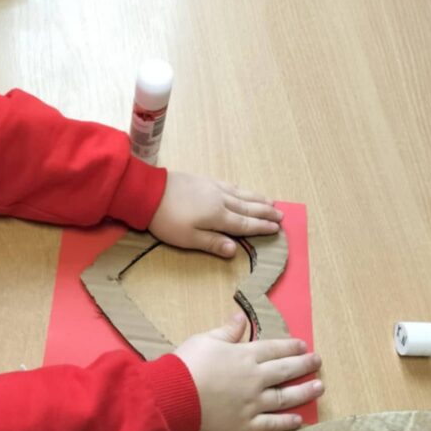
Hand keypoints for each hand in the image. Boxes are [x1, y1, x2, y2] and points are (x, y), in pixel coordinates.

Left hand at [149, 172, 282, 257]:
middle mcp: (221, 200)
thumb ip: (212, 243)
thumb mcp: (188, 238)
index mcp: (218, 216)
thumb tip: (235, 250)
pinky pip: (230, 185)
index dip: (261, 227)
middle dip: (266, 212)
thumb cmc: (167, 219)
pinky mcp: (204, 180)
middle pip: (248, 207)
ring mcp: (213, 187)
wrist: (149, 191)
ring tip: (271, 202)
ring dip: (257, 199)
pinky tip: (243, 190)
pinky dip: (242, 189)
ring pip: (241, 194)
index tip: (277, 228)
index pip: (245, 224)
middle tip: (281, 215)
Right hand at [175, 314, 322, 430]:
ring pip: (285, 397)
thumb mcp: (206, 339)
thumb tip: (242, 317)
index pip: (274, 349)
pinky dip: (286, 422)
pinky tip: (299, 420)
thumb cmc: (187, 364)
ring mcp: (252, 403)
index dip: (290, 346)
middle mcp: (254, 379)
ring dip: (304, 392)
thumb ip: (227, 331)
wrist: (174, 396)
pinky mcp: (245, 425)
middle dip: (304, 365)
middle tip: (318, 362)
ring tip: (319, 387)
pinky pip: (270, 424)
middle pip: (285, 371)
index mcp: (245, 356)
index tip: (303, 346)